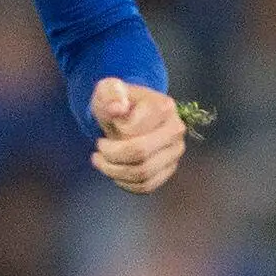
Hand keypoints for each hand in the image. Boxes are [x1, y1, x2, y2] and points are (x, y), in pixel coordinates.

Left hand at [90, 78, 184, 193]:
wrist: (129, 112)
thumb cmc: (117, 100)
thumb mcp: (108, 89)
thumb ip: (111, 94)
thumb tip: (117, 108)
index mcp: (165, 107)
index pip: (133, 131)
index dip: (113, 132)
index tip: (105, 124)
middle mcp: (176, 130)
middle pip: (141, 154)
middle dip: (112, 156)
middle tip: (98, 150)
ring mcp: (175, 151)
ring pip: (143, 174)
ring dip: (114, 172)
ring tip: (100, 161)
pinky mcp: (169, 169)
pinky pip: (147, 186)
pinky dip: (125, 184)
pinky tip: (113, 173)